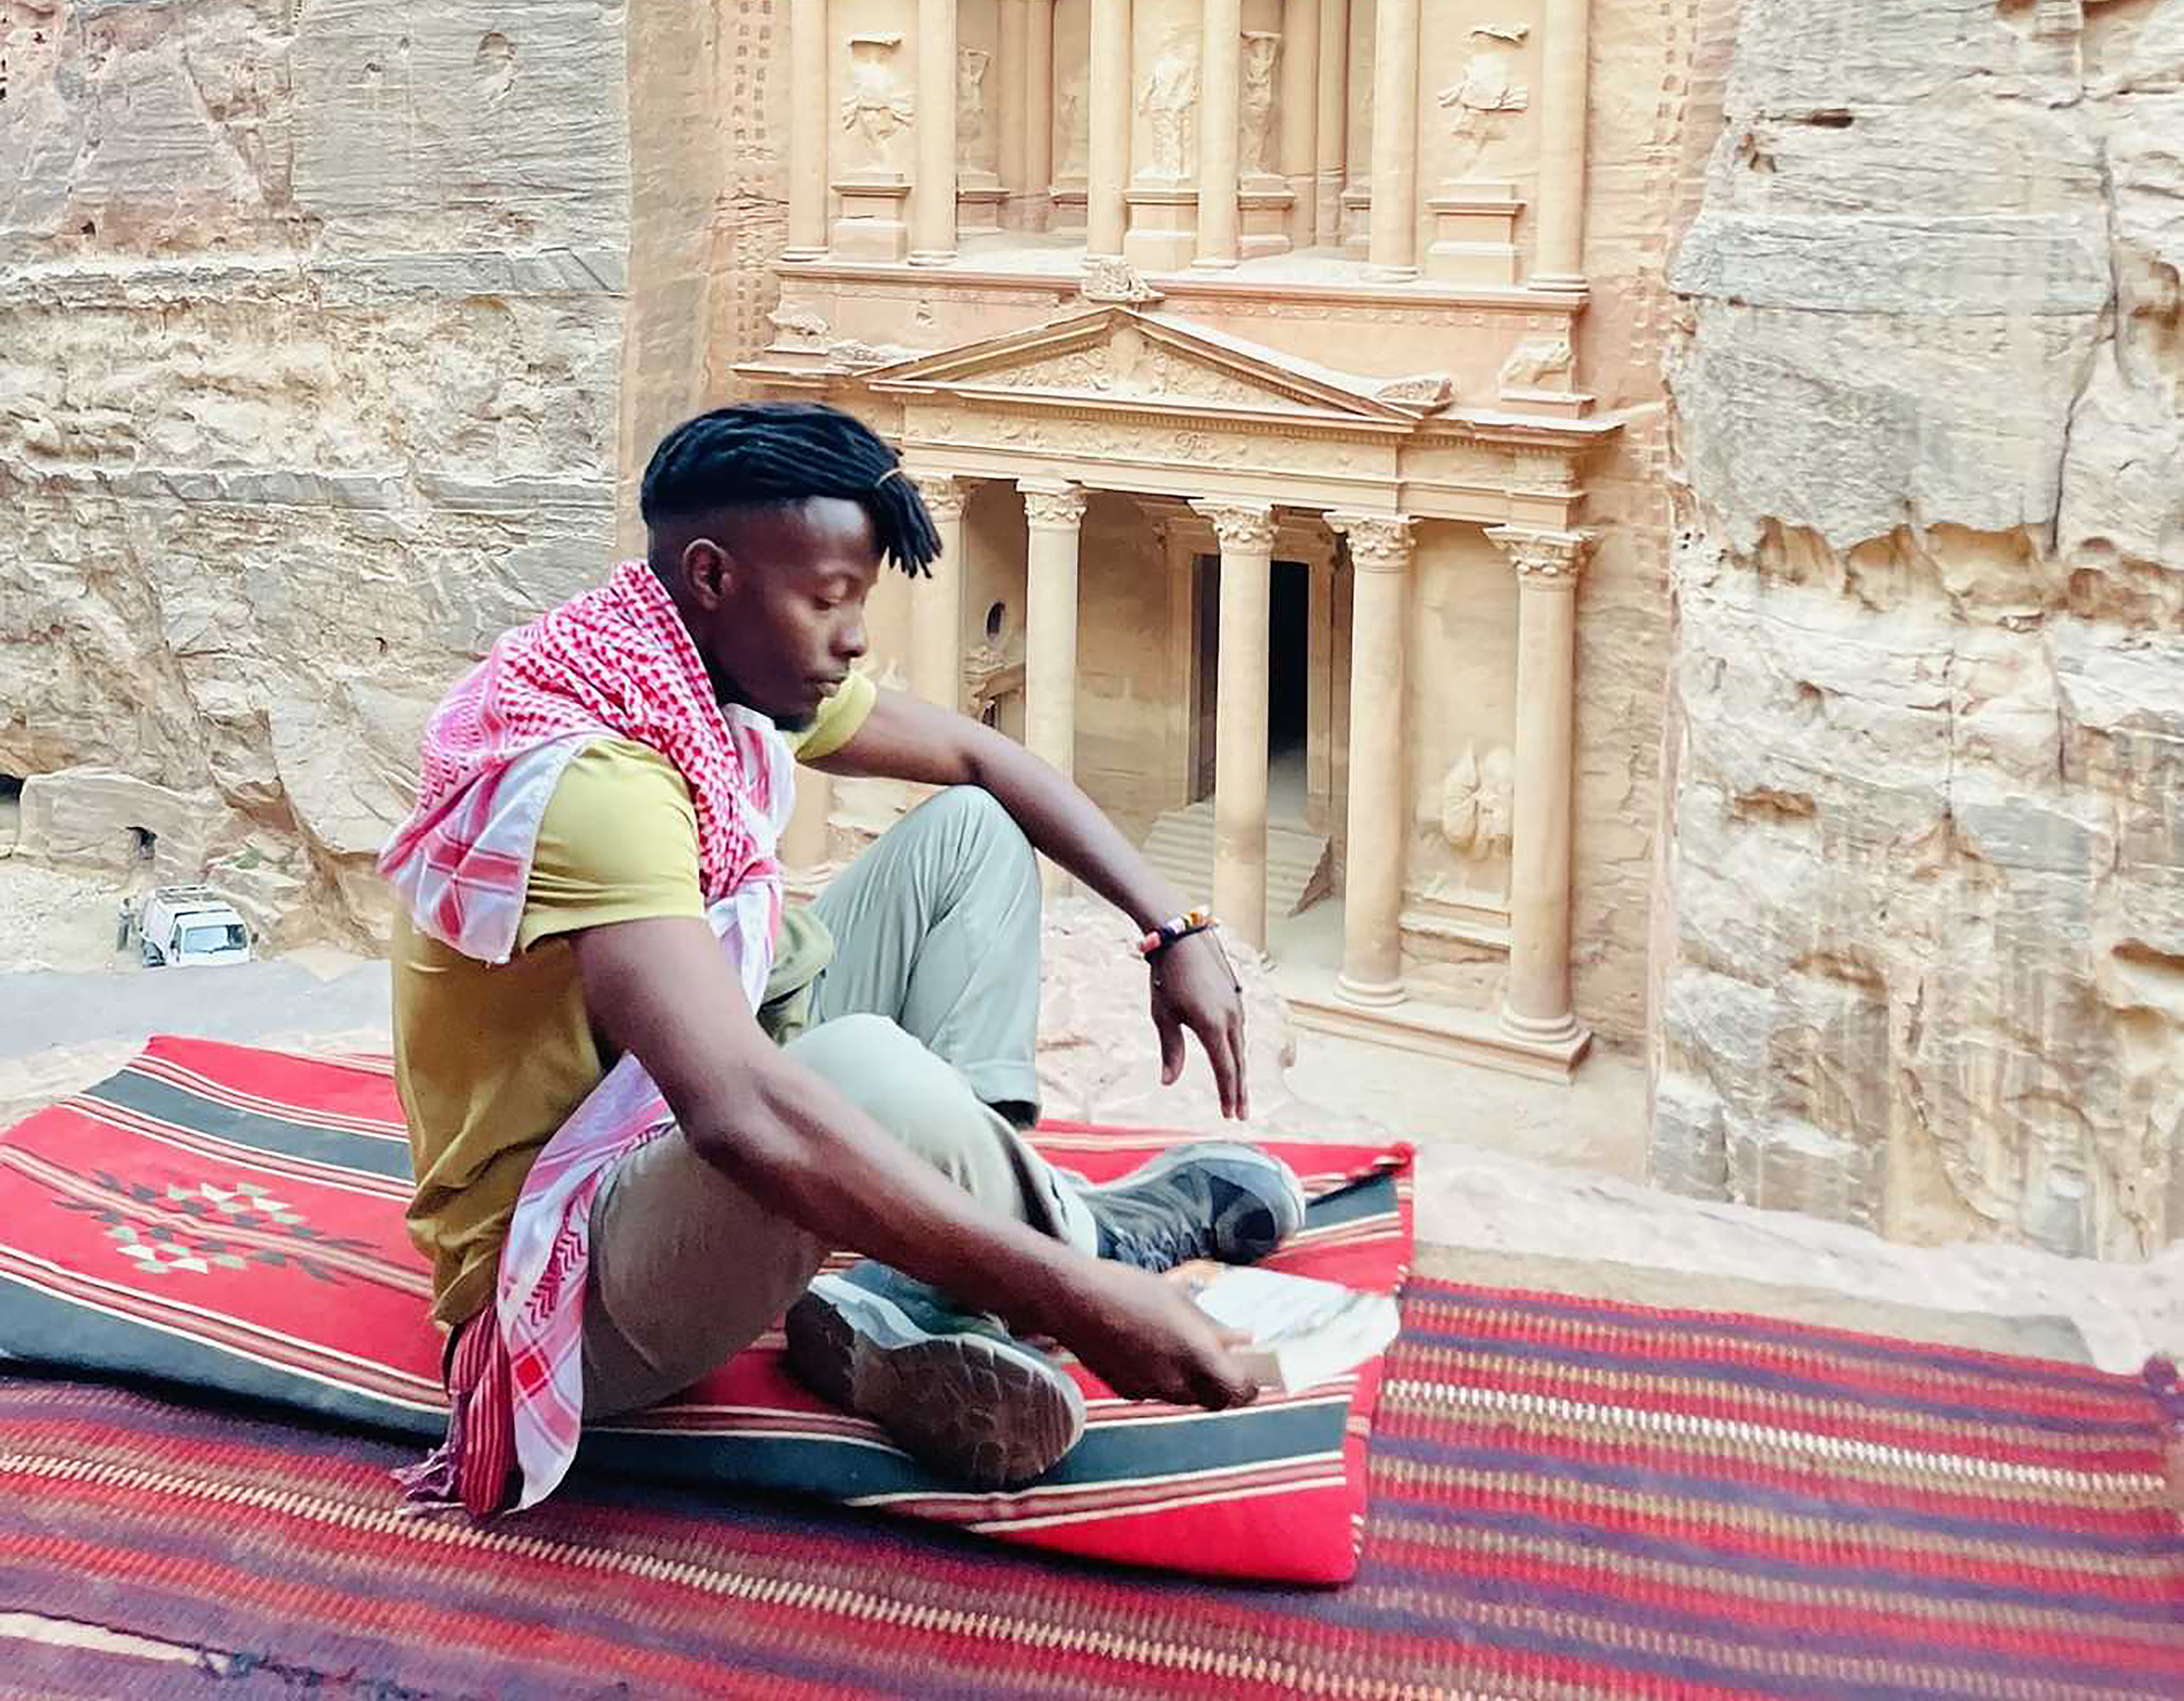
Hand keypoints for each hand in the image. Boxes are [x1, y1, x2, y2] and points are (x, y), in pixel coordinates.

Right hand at [1046, 1261, 1261, 1409]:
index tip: (1254, 1378)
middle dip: (1223, 1389)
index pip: (1238, 1390)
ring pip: (1184, 1398)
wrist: (1073, 1301)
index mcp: (1195, 1355)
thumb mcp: (1178, 1298)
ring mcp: (1148, 1390)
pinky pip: (1157, 1393)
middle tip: (1225, 1367)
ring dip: (1194, 1384)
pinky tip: (1153, 1352)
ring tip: (1186, 1353)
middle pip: (1213, 1400)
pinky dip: (1164, 1380)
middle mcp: (1174, 1381)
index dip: (1250, 1387)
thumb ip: (1212, 1325)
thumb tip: (1242, 1337)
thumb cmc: (1126, 1290)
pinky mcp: (1126, 1391)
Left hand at [1149, 930, 1250, 1119]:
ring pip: (1241, 1046)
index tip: (1230, 1115)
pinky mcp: (1235, 997)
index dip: (1228, 1094)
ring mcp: (1236, 1006)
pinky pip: (1239, 1030)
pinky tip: (1233, 1057)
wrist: (1181, 936)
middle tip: (1240, 1114)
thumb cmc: (1167, 976)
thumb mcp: (1163, 1015)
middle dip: (1239, 1090)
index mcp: (1213, 1025)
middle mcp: (1231, 1018)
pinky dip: (1237, 1049)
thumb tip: (1168, 1081)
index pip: (1225, 1069)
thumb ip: (1171, 1050)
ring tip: (1237, 1091)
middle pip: (1239, 1062)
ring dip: (1239, 1070)